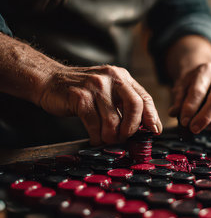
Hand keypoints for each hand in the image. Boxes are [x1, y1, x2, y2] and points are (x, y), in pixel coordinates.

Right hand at [39, 65, 161, 144]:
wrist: (49, 80)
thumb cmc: (83, 91)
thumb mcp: (108, 91)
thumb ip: (125, 104)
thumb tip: (147, 127)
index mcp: (122, 77)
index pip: (144, 98)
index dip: (151, 117)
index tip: (154, 131)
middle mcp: (112, 78)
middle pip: (135, 105)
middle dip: (132, 128)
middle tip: (125, 138)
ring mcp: (96, 86)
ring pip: (113, 119)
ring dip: (111, 136)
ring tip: (107, 140)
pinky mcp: (80, 97)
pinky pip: (94, 124)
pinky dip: (96, 137)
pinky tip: (95, 139)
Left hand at [168, 63, 210, 133]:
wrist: (207, 74)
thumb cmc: (193, 82)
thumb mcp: (182, 86)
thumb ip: (178, 99)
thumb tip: (174, 113)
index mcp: (206, 69)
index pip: (198, 91)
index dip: (190, 108)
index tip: (184, 121)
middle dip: (204, 117)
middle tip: (194, 129)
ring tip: (203, 126)